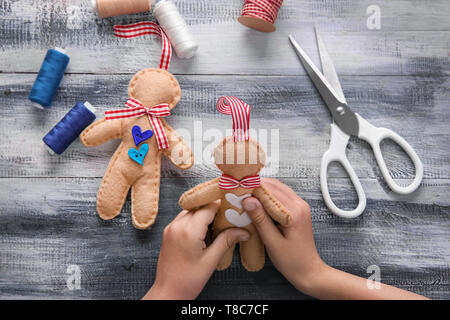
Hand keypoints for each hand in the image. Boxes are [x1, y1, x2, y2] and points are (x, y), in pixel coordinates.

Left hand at [142, 201, 249, 299]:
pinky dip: (195, 219)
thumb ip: (226, 241)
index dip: (222, 206)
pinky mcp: (168, 232)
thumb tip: (244, 231)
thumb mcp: (211, 260)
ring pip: (191, 210)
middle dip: (214, 209)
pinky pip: (184, 218)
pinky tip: (205, 230)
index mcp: (188, 231)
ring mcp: (170, 228)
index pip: (208, 207)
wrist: (168, 292)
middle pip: (200, 207)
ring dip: (204, 213)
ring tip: (218, 224)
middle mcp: (177, 225)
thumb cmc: (188, 280)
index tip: (234, 208)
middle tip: (229, 217)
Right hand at [242, 179, 427, 299]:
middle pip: (274, 186)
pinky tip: (256, 201)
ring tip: (244, 193)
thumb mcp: (272, 242)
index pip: (271, 191)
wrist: (309, 271)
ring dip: (261, 189)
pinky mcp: (297, 209)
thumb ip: (260, 220)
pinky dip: (267, 196)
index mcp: (295, 212)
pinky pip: (280, 196)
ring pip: (277, 188)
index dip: (252, 187)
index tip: (237, 187)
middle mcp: (300, 205)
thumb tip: (249, 200)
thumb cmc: (292, 261)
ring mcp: (300, 206)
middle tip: (238, 189)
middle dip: (255, 186)